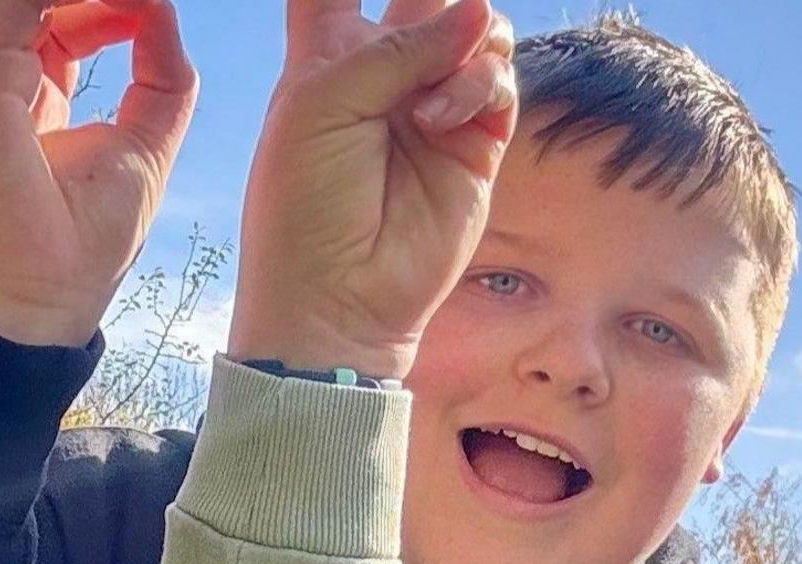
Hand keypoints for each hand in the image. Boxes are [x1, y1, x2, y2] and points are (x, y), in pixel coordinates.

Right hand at [0, 0, 197, 346]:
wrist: (31, 311)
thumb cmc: (77, 254)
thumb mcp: (143, 150)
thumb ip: (159, 81)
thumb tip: (164, 12)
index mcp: (24, 97)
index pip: (54, 18)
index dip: (103, 3)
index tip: (149, 9)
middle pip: (35, 0)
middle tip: (145, 2)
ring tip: (139, 1)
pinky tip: (127, 3)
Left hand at [226, 0, 517, 378]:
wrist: (337, 296)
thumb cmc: (305, 203)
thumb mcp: (322, 104)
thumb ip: (395, 47)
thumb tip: (479, 10)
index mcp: (326, 53)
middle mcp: (384, 71)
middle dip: (432, 0)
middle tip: (422, 33)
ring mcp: (434, 103)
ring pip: (473, 25)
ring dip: (459, 38)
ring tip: (426, 98)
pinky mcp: (477, 141)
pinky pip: (497, 77)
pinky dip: (477, 84)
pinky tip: (439, 119)